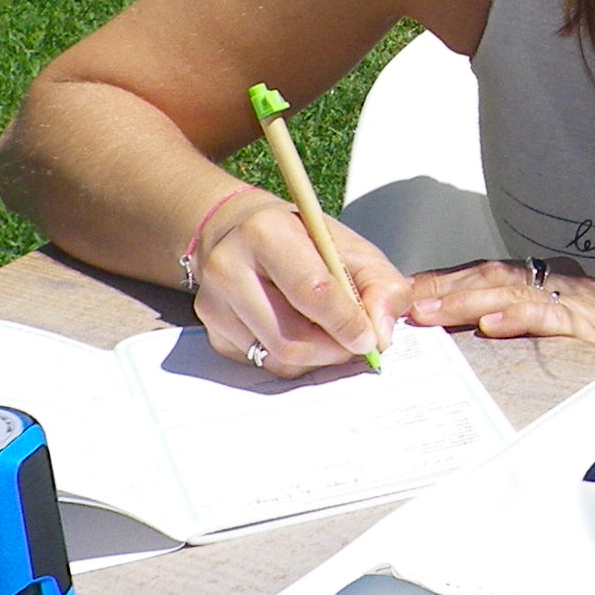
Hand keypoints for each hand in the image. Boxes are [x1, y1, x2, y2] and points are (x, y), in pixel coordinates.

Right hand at [191, 188, 405, 377]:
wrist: (243, 231)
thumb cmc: (299, 237)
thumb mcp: (350, 247)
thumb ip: (381, 284)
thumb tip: (381, 331)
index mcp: (266, 232)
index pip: (312, 291)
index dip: (347, 322)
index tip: (370, 338)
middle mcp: (228, 267)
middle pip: (291, 338)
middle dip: (333, 349)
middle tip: (354, 341)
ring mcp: (214, 303)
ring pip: (277, 358)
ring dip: (315, 356)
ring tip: (327, 331)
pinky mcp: (212, 331)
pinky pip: (263, 363)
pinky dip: (292, 357)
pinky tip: (297, 329)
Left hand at [397, 257, 594, 354]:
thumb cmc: (580, 366)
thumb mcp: (534, 336)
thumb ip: (497, 322)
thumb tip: (436, 324)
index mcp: (549, 276)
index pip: (488, 271)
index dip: (446, 280)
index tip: (410, 292)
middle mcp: (565, 280)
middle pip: (496, 277)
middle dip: (449, 290)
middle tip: (412, 305)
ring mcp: (581, 301)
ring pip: (516, 292)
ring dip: (469, 302)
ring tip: (437, 314)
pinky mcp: (593, 327)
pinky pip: (550, 316)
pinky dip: (518, 319)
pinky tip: (490, 327)